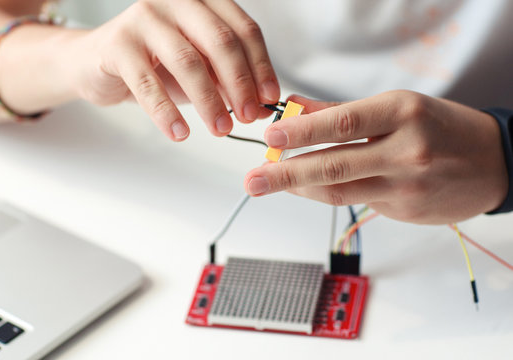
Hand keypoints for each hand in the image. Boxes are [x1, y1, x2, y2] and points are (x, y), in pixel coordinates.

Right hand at [68, 0, 278, 140]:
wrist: (96, 63)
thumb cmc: (154, 65)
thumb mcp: (199, 71)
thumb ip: (227, 81)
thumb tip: (260, 105)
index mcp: (203, 3)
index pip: (244, 31)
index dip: (261, 67)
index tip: (269, 98)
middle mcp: (176, 2)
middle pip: (221, 42)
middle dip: (240, 84)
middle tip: (249, 116)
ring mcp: (145, 18)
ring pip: (188, 61)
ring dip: (209, 101)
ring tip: (220, 129)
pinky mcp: (118, 43)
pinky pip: (149, 83)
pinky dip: (167, 112)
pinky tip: (180, 132)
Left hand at [244, 91, 507, 223]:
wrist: (494, 163)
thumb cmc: (442, 127)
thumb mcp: (397, 107)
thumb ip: (342, 111)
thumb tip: (294, 108)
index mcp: (403, 112)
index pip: (343, 123)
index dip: (302, 132)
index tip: (271, 137)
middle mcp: (405, 150)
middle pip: (335, 165)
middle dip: (286, 174)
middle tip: (253, 180)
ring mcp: (406, 185)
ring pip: (340, 190)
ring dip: (299, 187)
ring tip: (268, 184)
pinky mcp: (404, 209)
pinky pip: (356, 202)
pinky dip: (326, 193)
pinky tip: (307, 185)